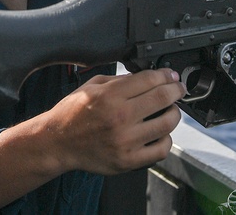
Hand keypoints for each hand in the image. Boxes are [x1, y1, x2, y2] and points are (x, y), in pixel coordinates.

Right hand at [0, 69, 185, 207]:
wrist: (58, 142)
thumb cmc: (72, 113)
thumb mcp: (92, 86)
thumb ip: (119, 81)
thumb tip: (146, 78)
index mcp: (110, 96)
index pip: (149, 80)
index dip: (165, 75)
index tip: (171, 76)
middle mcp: (119, 117)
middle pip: (162, 98)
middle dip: (176, 90)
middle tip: (178, 89)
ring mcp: (125, 141)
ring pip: (167, 123)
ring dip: (174, 113)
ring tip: (170, 110)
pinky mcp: (128, 160)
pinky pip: (160, 149)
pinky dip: (166, 139)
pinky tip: (160, 133)